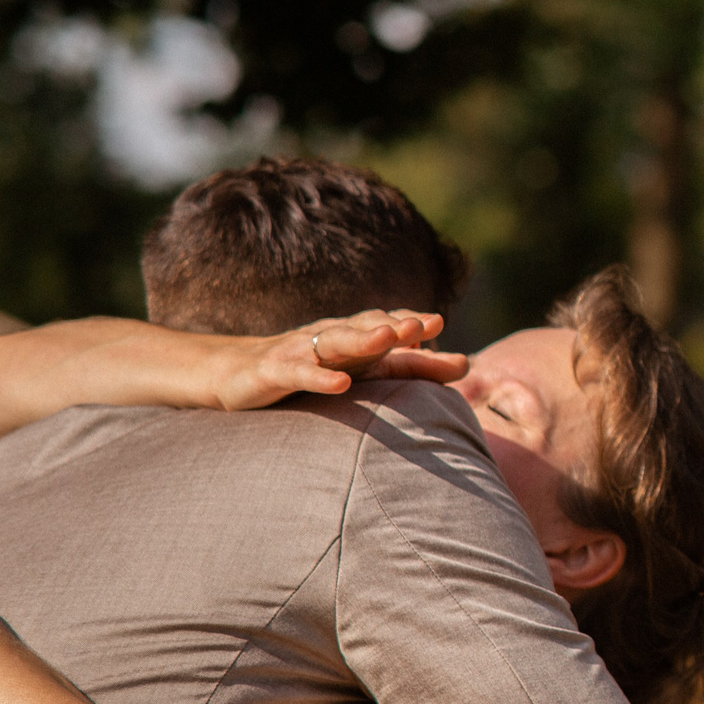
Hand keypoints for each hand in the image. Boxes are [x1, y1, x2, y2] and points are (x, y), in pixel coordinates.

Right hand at [215, 311, 467, 410]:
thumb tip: (467, 363)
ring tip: (388, 338)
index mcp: (353, 336)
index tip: (439, 321)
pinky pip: (299, 372)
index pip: (385, 325)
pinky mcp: (274, 372)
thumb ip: (413, 367)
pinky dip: (320, 376)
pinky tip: (341, 382)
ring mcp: (301, 352)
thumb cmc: (311, 369)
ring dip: (362, 339)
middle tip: (423, 323)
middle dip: (393, 325)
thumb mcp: (364, 368)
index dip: (411, 321)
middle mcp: (330, 338)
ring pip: (334, 342)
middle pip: (364, 328)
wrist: (237, 372)